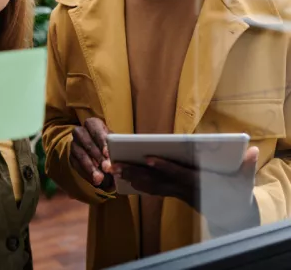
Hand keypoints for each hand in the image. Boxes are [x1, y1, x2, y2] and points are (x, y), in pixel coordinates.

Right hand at [70, 117, 113, 188]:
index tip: (107, 153)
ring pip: (80, 154)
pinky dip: (86, 174)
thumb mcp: (112, 142)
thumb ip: (115, 148)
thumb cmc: (108, 145)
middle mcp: (81, 132)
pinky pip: (76, 165)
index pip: (94, 126)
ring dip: (91, 167)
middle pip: (87, 141)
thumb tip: (120, 161)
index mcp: (93, 124)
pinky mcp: (71, 157)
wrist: (96, 153)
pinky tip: (94, 181)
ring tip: (100, 178)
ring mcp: (74, 144)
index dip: (101, 139)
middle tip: (107, 168)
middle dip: (97, 156)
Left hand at [112, 146, 259, 233]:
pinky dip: (136, 182)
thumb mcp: (243, 181)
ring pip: (149, 186)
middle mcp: (182, 190)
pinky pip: (151, 188)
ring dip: (130, 177)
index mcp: (197, 183)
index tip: (148, 158)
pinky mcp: (171, 193)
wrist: (230, 215)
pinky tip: (122, 176)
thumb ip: (247, 167)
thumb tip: (253, 150)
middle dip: (134, 173)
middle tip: (114, 165)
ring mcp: (175, 193)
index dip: (164, 167)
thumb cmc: (235, 193)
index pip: (178, 174)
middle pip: (156, 181)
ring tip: (111, 168)